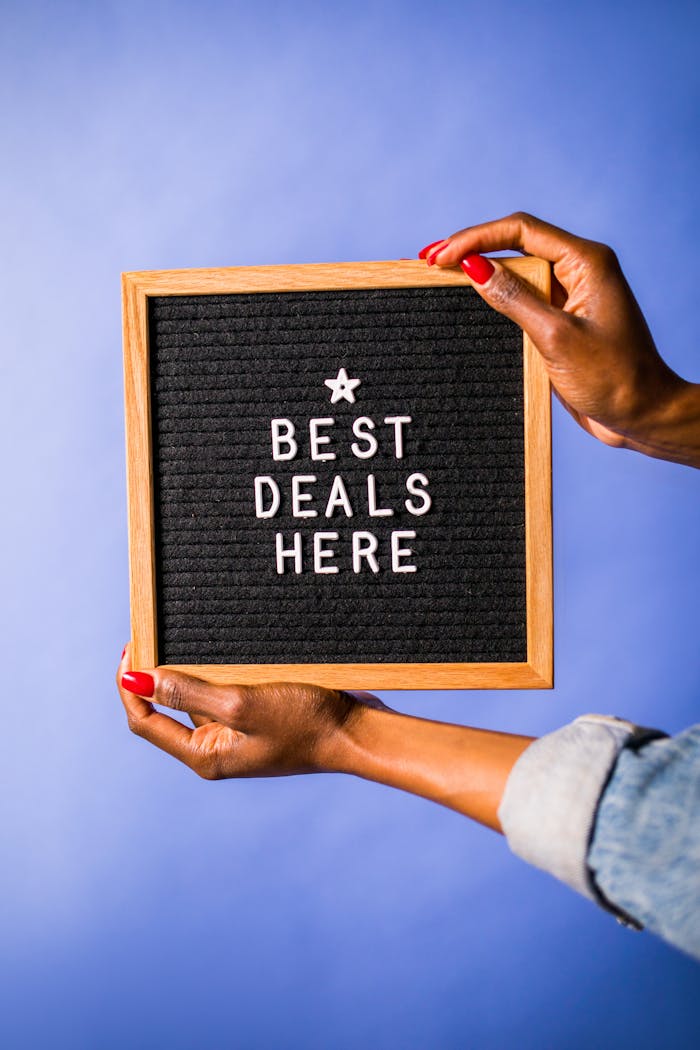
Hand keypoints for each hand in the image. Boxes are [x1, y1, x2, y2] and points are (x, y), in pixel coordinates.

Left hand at [116, 645, 384, 779]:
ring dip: (190, 667)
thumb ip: (186, 690)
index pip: (145, 720)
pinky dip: (218, 669)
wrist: (358, 732)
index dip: (131, 685)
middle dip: (156, 672)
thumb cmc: (305, 722)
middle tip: (154, 631)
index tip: (131, 647)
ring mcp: (237, 733)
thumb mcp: (241, 703)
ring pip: (197, 694)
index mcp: (205, 755)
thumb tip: (136, 678)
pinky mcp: (257, 717)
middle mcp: (216, 747)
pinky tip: (225, 646)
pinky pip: (225, 690)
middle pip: (167, 707)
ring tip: (190, 634)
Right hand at [420, 213, 699, 466]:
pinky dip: (494, 298)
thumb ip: (514, 300)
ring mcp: (570, 297)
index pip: (521, 231)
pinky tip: (469, 301)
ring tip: (439, 276)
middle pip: (515, 245)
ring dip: (479, 273)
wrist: (643, 416)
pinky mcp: (562, 322)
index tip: (441, 255)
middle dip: (471, 249)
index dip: (475, 238)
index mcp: (587, 262)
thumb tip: (473, 269)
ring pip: (516, 273)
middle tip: (428, 260)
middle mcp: (579, 271)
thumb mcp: (556, 337)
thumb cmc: (614, 378)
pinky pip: (522, 301)